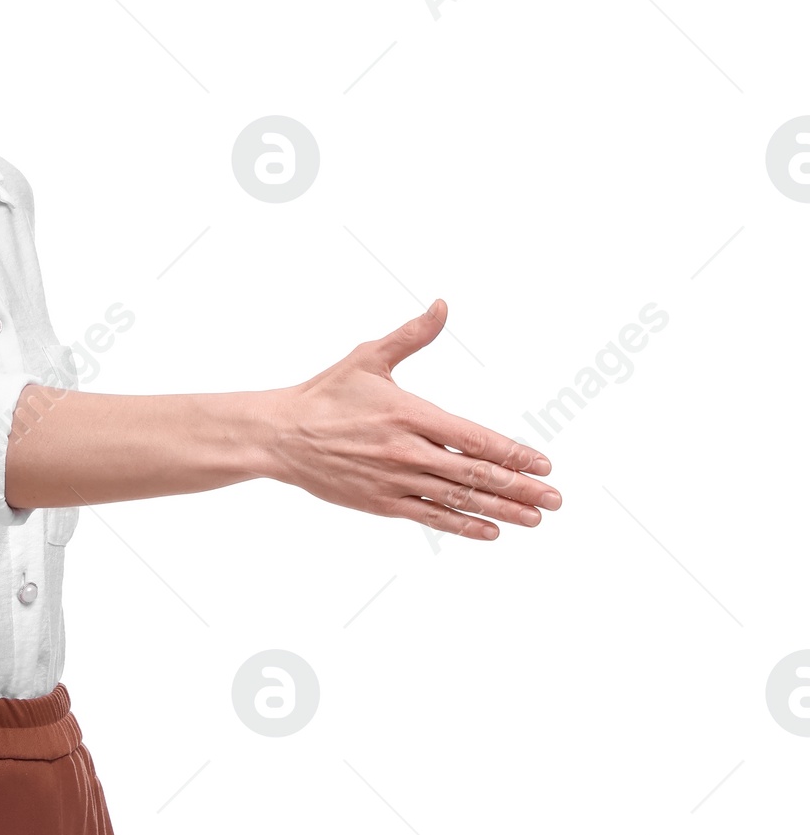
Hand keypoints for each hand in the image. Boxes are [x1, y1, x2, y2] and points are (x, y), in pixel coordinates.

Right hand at [270, 299, 559, 540]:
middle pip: (475, 474)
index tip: (542, 463)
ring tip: (534, 519)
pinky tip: (490, 530)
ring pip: (458, 499)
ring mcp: (394, 480)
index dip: (512, 453)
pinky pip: (429, 516)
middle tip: (555, 499)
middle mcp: (407, 451)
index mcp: (410, 414)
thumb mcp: (368, 357)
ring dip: (501, 510)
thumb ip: (412, 335)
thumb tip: (443, 305)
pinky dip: (462, 525)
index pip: (473, 438)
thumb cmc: (326, 394)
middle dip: (520, 487)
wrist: (280, 435)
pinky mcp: (381, 502)